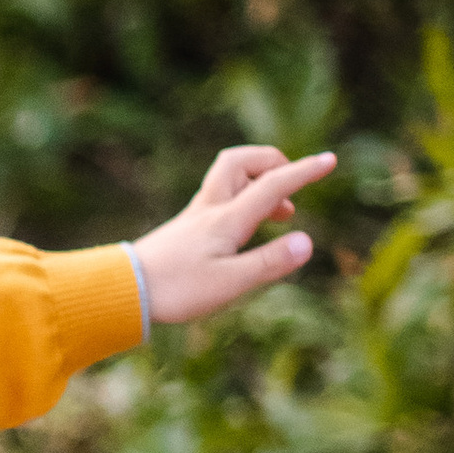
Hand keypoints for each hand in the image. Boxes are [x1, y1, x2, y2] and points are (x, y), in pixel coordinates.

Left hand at [133, 144, 335, 328]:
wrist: (123, 291)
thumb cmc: (176, 290)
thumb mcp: (229, 283)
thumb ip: (269, 262)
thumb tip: (307, 242)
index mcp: (226, 219)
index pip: (272, 185)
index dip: (303, 171)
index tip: (330, 160)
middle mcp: (210, 209)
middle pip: (240, 162)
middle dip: (272, 162)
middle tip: (291, 186)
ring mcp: (195, 216)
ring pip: (228, 178)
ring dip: (258, 182)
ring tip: (280, 215)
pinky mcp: (186, 229)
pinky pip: (220, 198)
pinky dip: (242, 200)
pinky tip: (247, 229)